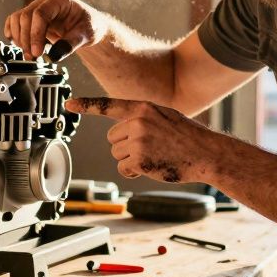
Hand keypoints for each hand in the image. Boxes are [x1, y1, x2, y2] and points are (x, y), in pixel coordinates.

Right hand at [3, 0, 107, 57]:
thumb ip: (70, 45)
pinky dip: (13, 32)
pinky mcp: (32, 16)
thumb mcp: (86, 35)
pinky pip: (15, 20)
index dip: (35, 34)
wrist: (89, 26)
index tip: (37, 52)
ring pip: (18, 18)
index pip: (40, 14)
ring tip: (28, 54)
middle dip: (26, 39)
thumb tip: (53, 56)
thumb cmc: (90, 26)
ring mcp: (37, 6)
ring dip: (19, 38)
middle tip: (32, 57)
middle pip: (26, 16)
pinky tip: (16, 44)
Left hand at [64, 97, 217, 183]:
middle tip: (150, 147)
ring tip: (154, 155)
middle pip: (112, 137)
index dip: (87, 105)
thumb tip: (122, 131)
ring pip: (116, 154)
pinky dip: (134, 171)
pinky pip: (124, 168)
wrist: (206, 153)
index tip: (69, 104)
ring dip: (131, 159)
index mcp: (143, 108)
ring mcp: (138, 140)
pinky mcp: (139, 159)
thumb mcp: (165, 116)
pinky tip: (152, 166)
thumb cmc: (188, 137)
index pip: (109, 105)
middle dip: (125, 145)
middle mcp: (138, 121)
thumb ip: (142, 118)